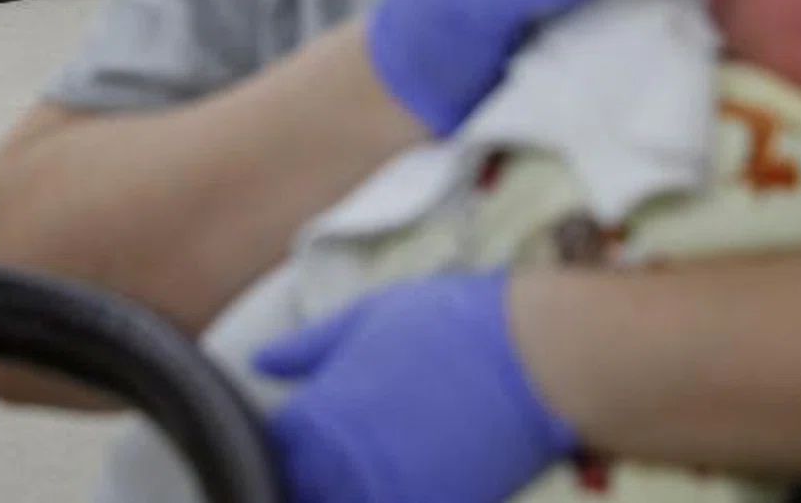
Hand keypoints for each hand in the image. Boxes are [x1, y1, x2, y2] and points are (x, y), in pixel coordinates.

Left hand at [254, 271, 574, 502]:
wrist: (540, 358)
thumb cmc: (454, 324)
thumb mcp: (371, 316)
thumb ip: (311, 347)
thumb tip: (259, 362)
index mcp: (320, 419)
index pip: (265, 454)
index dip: (273, 446)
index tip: (288, 435)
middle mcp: (344, 472)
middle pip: (297, 493)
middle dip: (301, 479)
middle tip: (328, 456)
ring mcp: (390, 501)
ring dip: (343, 491)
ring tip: (367, 467)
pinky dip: (390, 499)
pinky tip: (402, 481)